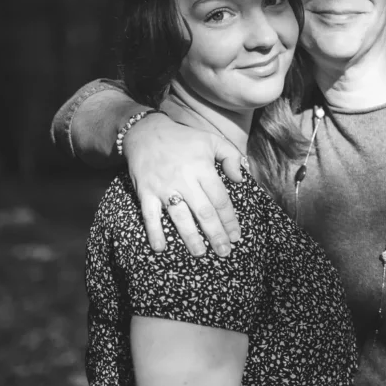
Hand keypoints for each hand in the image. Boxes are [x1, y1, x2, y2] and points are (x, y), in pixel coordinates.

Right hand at [124, 113, 244, 256]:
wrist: (145, 132)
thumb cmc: (183, 139)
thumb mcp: (211, 140)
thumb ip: (231, 156)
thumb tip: (240, 178)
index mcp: (202, 168)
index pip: (220, 199)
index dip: (229, 219)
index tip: (236, 236)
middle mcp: (184, 179)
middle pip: (204, 212)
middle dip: (216, 234)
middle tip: (224, 251)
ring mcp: (163, 187)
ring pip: (180, 217)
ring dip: (190, 238)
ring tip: (200, 253)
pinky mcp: (145, 192)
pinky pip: (150, 215)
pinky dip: (154, 232)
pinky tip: (160, 248)